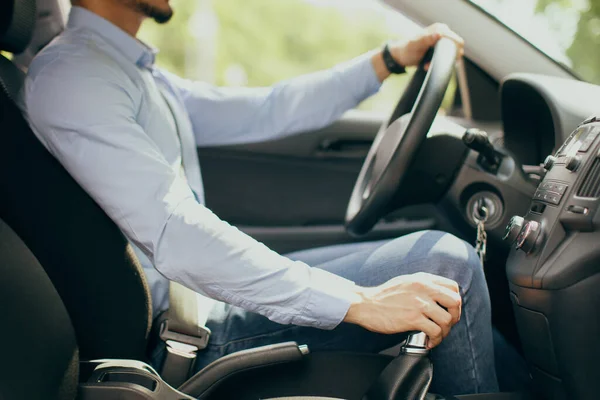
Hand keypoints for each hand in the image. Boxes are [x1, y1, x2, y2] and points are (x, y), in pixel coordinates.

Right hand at [344, 272, 461, 348]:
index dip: (455, 301)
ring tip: (436, 336)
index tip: (449, 310)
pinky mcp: (413, 318)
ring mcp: (419, 303)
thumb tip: (438, 295)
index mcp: (422, 279)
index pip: (452, 286)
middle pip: (455, 302)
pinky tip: (428, 342)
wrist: (365, 304)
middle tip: (447, 325)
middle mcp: (423, 288)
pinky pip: (435, 331)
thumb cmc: (383, 296)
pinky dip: (435, 340)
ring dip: (444, 332)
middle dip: (454, 316)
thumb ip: (422, 285)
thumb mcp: (405, 282)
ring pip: (446, 319)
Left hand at [371, 23, 464, 81]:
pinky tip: (427, 65)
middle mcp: (443, 33)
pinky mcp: (440, 49)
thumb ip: (426, 39)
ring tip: (427, 64)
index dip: (452, 52)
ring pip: (450, 55)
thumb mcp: (415, 45)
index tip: (439, 59)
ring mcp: (442, 42)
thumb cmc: (407, 50)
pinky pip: (445, 58)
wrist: (400, 57)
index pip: (456, 41)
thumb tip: (439, 34)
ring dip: (440, 62)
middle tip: (429, 63)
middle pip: (455, 49)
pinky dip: (437, 63)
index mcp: (440, 29)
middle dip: (445, 58)